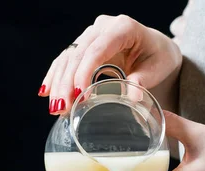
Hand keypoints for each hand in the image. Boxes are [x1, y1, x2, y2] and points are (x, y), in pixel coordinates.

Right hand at [38, 14, 181, 114]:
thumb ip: (144, 80)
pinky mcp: (84, 45)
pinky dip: (55, 76)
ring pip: (68, 57)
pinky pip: (65, 59)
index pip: (97, 49)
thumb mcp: (158, 67)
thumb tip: (132, 97)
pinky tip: (45, 92)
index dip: (84, 72)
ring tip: (55, 108)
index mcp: (123, 28)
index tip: (79, 95)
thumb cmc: (158, 56)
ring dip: (58, 83)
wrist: (156, 47)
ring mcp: (91, 34)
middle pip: (78, 54)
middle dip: (67, 83)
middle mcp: (103, 27)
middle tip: (62, 108)